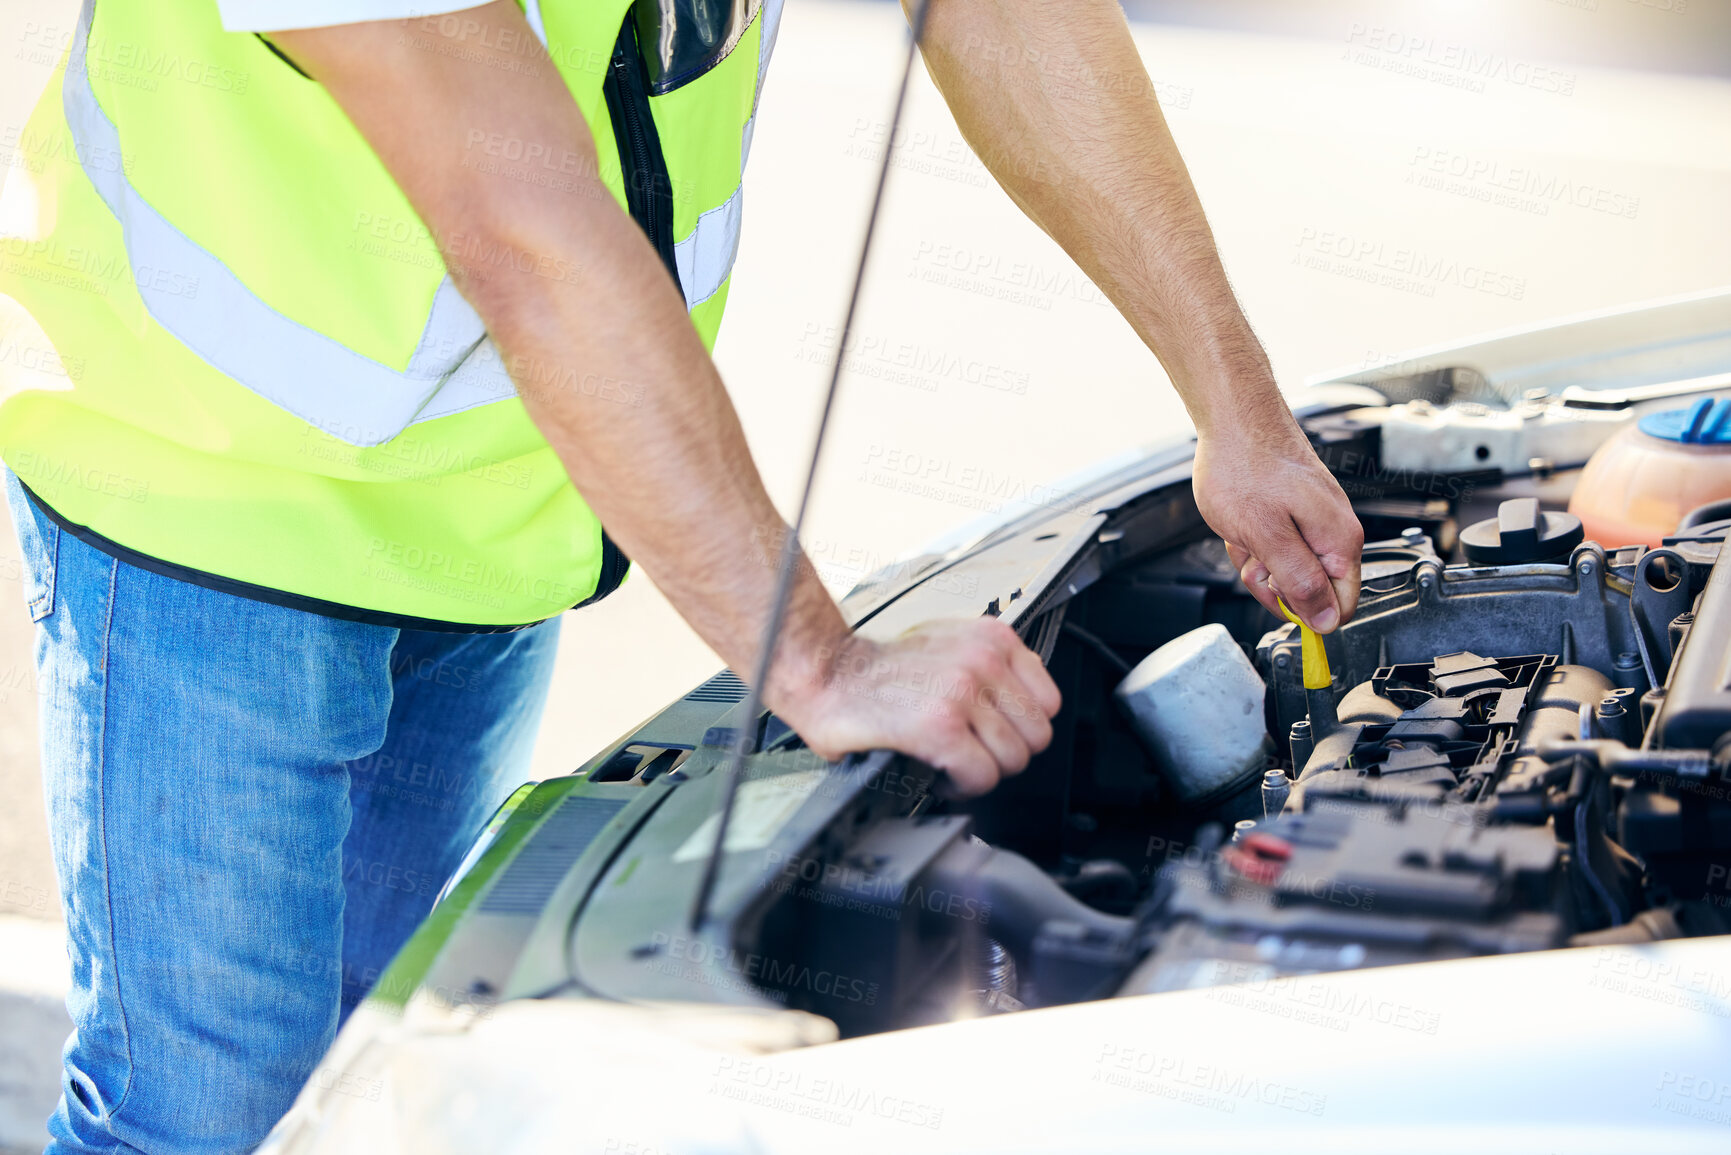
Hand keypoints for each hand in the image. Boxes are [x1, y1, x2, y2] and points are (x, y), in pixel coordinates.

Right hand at [775, 619, 1062, 797]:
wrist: (827, 675)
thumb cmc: (881, 668)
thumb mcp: (950, 644)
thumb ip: (992, 665)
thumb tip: (1025, 703)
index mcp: (992, 638)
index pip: (1049, 701)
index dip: (1022, 727)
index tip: (995, 732)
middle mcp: (982, 660)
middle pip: (1036, 736)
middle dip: (1005, 754)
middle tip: (973, 752)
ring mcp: (962, 693)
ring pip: (1012, 760)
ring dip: (981, 771)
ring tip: (952, 761)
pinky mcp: (939, 727)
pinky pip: (981, 776)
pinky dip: (962, 786)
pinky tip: (939, 773)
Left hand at [1194, 418, 1362, 632]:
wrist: (1234, 418)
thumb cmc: (1245, 467)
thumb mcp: (1267, 537)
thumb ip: (1299, 582)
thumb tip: (1326, 621)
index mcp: (1339, 542)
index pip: (1340, 606)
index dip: (1304, 611)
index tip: (1277, 594)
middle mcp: (1335, 532)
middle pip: (1309, 589)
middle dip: (1274, 582)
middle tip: (1254, 556)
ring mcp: (1314, 520)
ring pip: (1286, 567)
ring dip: (1257, 559)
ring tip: (1244, 532)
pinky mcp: (1294, 511)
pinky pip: (1274, 545)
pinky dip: (1251, 540)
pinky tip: (1240, 522)